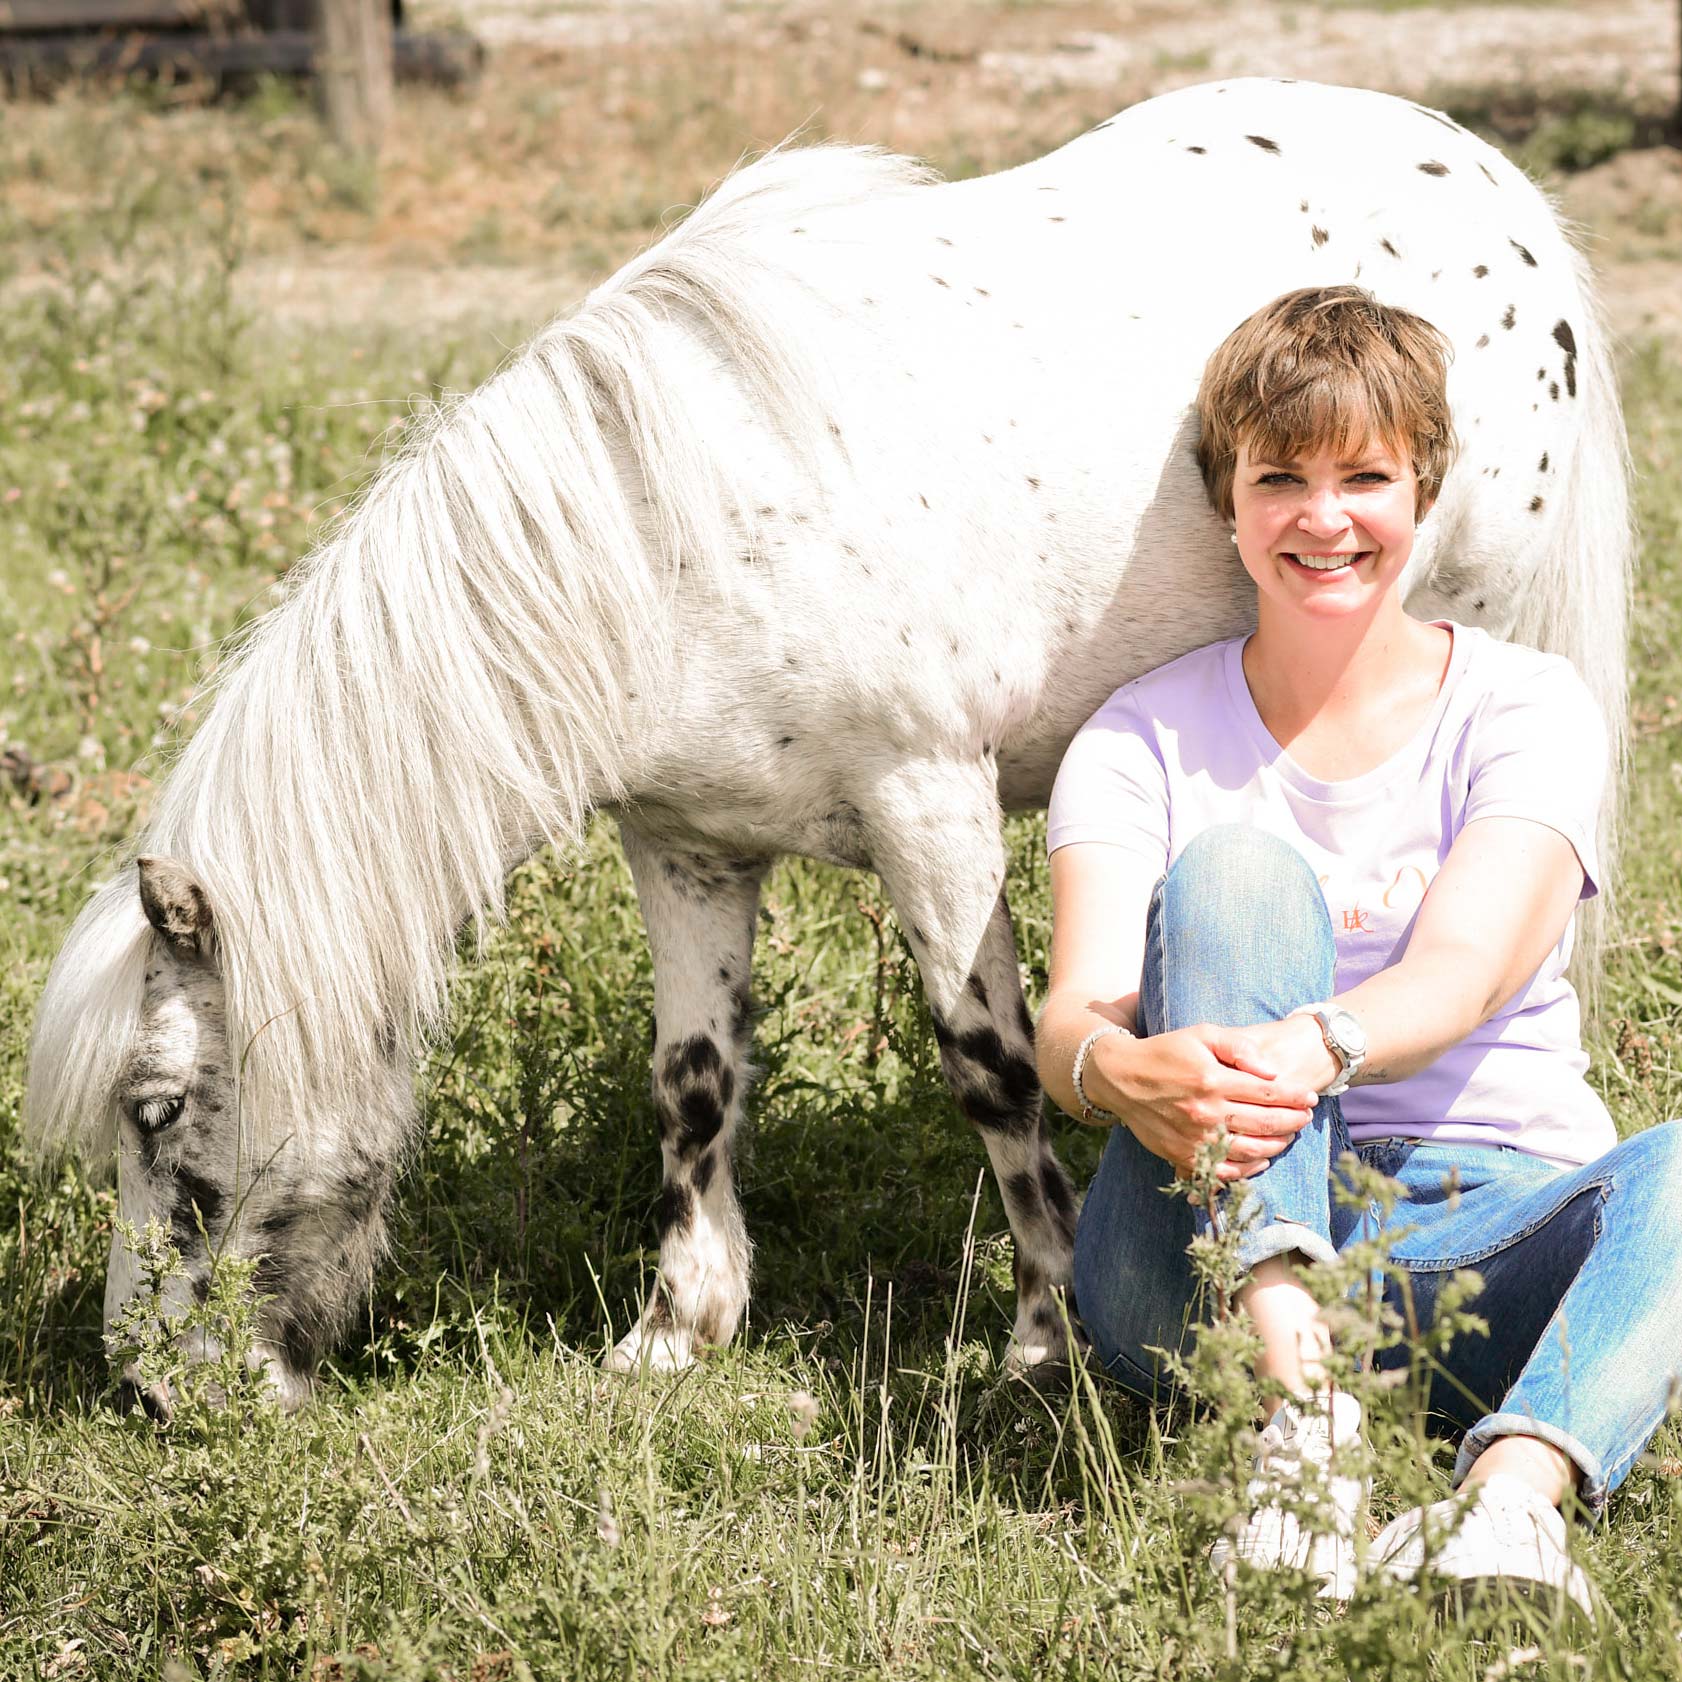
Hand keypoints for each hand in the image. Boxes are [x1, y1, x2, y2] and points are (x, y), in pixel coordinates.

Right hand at [1086, 1021, 1321, 1180]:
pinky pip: (1225, 1171)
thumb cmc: (1166, 1052)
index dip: (1295, 1096)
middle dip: (1293, 1120)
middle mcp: (1206, 1113)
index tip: (1309, 1097)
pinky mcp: (1183, 1156)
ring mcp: (1195, 1139)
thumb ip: (1239, 1047)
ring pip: (1251, 1150)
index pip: (1268, 1093)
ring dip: (1277, 1144)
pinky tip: (1262, 1158)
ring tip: (1288, 1135)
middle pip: (1265, 1123)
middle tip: (1305, 1116)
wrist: (1121, 1078)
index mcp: (1212, 1080)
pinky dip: (1249, 1169)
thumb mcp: (1202, 1034)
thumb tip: (1272, 1071)